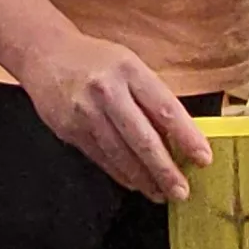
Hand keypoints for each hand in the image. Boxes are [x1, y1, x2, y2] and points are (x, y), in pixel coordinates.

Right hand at [20, 33, 206, 202]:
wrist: (44, 53)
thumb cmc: (95, 60)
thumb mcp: (129, 65)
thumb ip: (150, 97)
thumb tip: (177, 137)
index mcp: (129, 71)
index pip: (165, 109)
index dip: (187, 137)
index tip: (203, 158)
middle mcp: (106, 92)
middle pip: (142, 139)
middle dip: (165, 170)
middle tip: (182, 191)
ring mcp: (85, 113)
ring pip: (120, 155)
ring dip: (144, 179)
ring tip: (161, 194)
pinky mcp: (69, 130)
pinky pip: (101, 158)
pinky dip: (121, 174)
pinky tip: (135, 183)